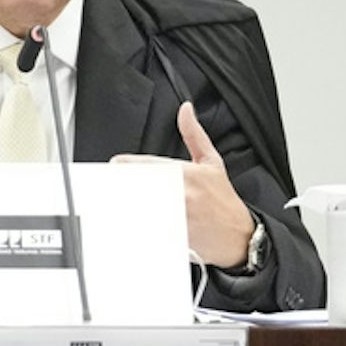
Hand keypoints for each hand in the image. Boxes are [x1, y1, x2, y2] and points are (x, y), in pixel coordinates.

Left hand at [112, 102, 255, 268]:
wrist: (238, 236)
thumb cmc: (223, 200)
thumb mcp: (211, 161)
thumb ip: (194, 135)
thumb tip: (185, 110)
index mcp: (184, 172)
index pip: (144, 165)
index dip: (121, 166)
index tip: (113, 167)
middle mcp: (179, 193)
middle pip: (136, 186)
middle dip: (120, 186)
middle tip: (107, 188)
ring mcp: (175, 215)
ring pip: (138, 208)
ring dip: (124, 206)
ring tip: (112, 207)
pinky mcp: (173, 236)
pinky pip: (147, 229)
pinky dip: (135, 227)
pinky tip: (128, 226)